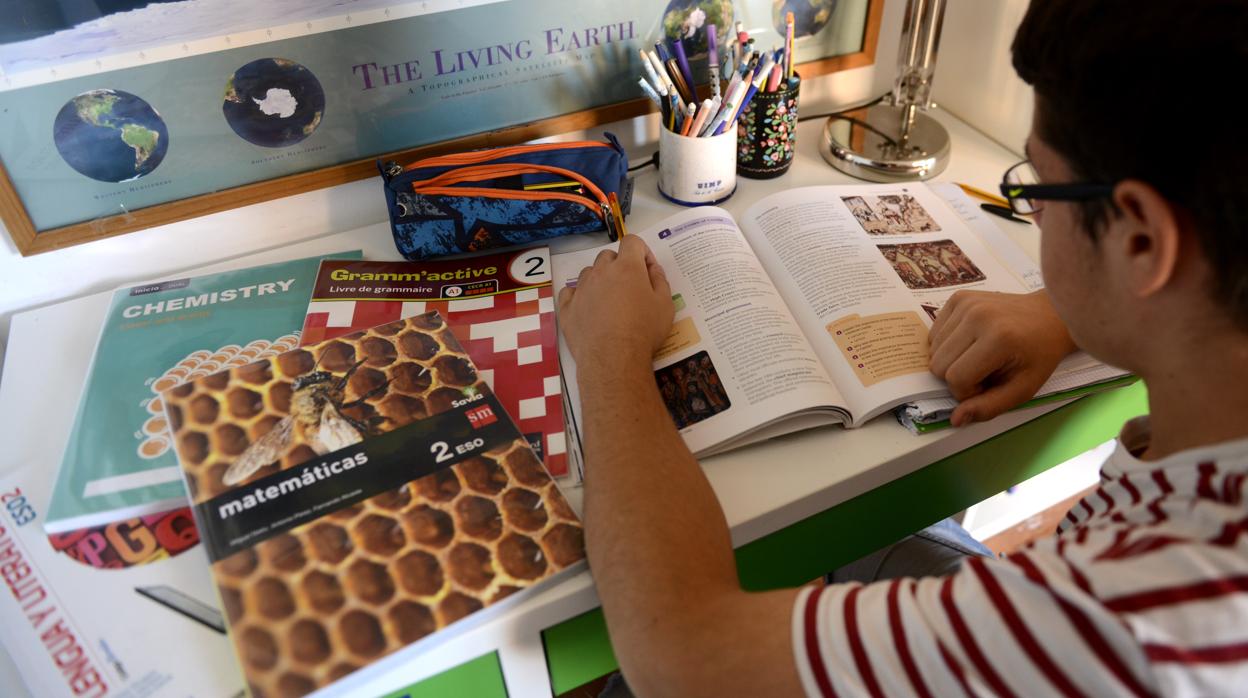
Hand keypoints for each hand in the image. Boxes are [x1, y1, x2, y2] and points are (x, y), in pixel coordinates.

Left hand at [557, 236, 674, 379]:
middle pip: (608, 256)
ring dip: (599, 280)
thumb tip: (653, 268)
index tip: (647, 270)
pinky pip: (570, 292)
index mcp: (627, 267)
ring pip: (589, 272)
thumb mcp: (665, 305)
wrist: (613, 359)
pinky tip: (588, 309)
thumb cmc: (644, 331)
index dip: (642, 252)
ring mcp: (581, 289)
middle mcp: (601, 272)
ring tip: (609, 301)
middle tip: (629, 288)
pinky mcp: (567, 308)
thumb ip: (660, 280)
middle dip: (620, 265)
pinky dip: (579, 296)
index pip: (632, 242)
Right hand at [928, 289, 1075, 425]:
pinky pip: (935, 332)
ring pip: (933, 349)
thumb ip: (989, 407)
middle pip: (938, 364)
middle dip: (957, 377)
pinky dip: (947, 344)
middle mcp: (977, 316)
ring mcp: (966, 303)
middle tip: (984, 372)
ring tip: (978, 356)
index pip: (956, 378)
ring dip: (952, 360)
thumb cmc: (1039, 355)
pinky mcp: (958, 297)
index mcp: (998, 338)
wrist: (1049, 316)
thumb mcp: (1022, 389)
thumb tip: (955, 419)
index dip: (968, 391)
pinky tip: (970, 341)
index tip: (989, 385)